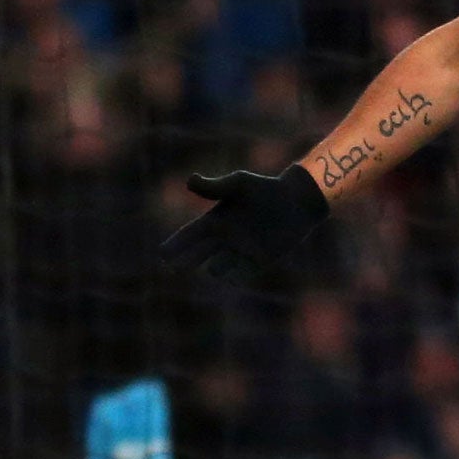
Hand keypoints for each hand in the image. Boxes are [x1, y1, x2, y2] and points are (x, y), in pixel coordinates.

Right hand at [161, 165, 328, 284]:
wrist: (296, 202)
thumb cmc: (266, 188)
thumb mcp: (239, 184)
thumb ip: (215, 186)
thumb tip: (189, 181)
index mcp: (215, 219)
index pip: (190, 235)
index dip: (176, 244)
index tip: (163, 254)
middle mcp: (224, 238)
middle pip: (198, 254)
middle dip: (185, 260)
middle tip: (175, 267)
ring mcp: (239, 251)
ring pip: (217, 268)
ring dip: (215, 268)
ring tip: (212, 265)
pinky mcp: (257, 262)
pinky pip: (239, 276)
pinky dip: (233, 277)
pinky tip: (231, 276)